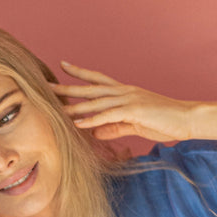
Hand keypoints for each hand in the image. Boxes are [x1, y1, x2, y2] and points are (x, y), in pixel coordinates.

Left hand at [51, 61, 198, 142]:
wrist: (185, 119)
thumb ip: (112, 127)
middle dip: (68, 88)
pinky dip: (92, 120)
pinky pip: (108, 115)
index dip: (80, 73)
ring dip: (75, 107)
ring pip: (96, 102)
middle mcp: (123, 92)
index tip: (62, 67)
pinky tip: (77, 124)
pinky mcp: (133, 111)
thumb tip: (94, 133)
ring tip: (55, 110)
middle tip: (47, 87)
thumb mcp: (131, 125)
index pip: (97, 80)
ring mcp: (128, 100)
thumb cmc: (161, 121)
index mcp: (123, 93)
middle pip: (90, 89)